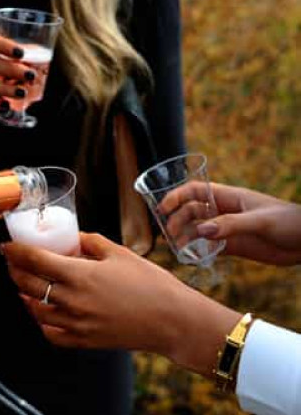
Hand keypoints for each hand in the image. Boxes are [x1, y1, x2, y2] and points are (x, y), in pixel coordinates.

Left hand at [2, 233, 240, 376]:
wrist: (172, 320)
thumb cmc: (151, 285)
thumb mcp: (120, 253)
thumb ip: (91, 242)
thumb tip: (74, 238)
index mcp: (80, 275)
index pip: (34, 260)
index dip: (15, 252)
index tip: (6, 247)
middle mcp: (72, 301)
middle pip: (28, 284)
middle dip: (14, 270)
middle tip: (12, 262)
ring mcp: (76, 324)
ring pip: (35, 309)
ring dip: (24, 295)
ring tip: (24, 285)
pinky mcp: (84, 341)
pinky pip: (51, 333)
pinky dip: (42, 322)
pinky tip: (43, 312)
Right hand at [159, 182, 300, 264]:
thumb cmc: (289, 222)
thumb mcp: (260, 221)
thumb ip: (230, 225)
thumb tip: (200, 231)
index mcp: (229, 197)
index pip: (196, 191)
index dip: (176, 196)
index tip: (162, 208)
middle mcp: (224, 211)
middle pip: (191, 211)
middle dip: (177, 220)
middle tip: (170, 235)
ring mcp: (227, 229)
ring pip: (197, 229)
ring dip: (184, 236)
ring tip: (177, 248)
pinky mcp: (233, 246)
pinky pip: (208, 247)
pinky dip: (197, 251)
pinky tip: (191, 258)